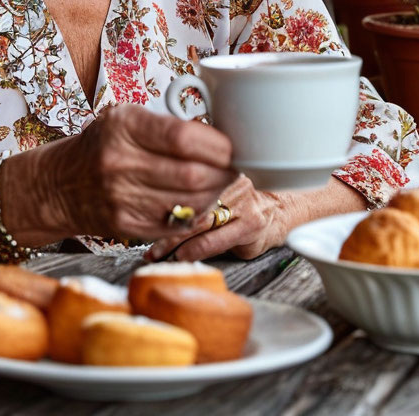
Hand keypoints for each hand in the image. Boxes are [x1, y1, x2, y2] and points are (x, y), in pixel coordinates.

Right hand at [43, 104, 236, 241]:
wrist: (59, 185)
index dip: (217, 145)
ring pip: (190, 203)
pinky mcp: (127, 227)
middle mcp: (119, 162)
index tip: (231, 146)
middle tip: (234, 167)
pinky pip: (177, 224)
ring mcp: (122, 198)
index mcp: (123, 126)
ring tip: (218, 182)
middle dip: (223, 172)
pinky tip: (197, 201)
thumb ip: (168, 124)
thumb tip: (221, 135)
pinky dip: (196, 213)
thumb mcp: (125, 118)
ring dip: (214, 194)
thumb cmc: (103, 145)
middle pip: (192, 174)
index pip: (183, 138)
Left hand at [145, 174, 287, 261]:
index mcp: (216, 163)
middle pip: (186, 200)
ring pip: (198, 222)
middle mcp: (229, 178)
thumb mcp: (216, 178)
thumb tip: (146, 182)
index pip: (182, 176)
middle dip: (160, 223)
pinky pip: (216, 239)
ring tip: (154, 254)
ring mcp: (242, 201)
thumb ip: (190, 176)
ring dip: (172, 241)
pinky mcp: (251, 225)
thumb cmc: (239, 195)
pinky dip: (195, 249)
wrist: (280, 207)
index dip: (157, 194)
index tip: (138, 209)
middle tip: (141, 238)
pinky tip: (182, 256)